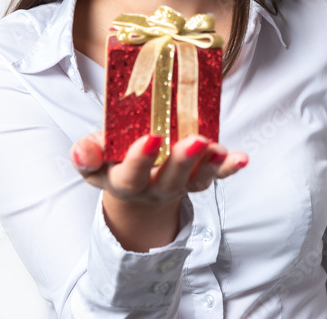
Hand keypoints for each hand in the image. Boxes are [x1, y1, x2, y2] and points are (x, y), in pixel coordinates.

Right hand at [71, 132, 247, 202]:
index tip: (151, 138)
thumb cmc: (112, 160)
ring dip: (210, 166)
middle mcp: (154, 188)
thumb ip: (86, 154)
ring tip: (220, 149)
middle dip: (183, 161)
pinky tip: (241, 158)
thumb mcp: (93, 159)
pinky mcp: (197, 178)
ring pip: (195, 181)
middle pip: (169, 180)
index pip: (130, 175)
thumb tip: (84, 152)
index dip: (140, 159)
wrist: (135, 186)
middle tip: (196, 141)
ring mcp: (179, 185)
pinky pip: (216, 176)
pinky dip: (229, 168)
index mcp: (124, 181)